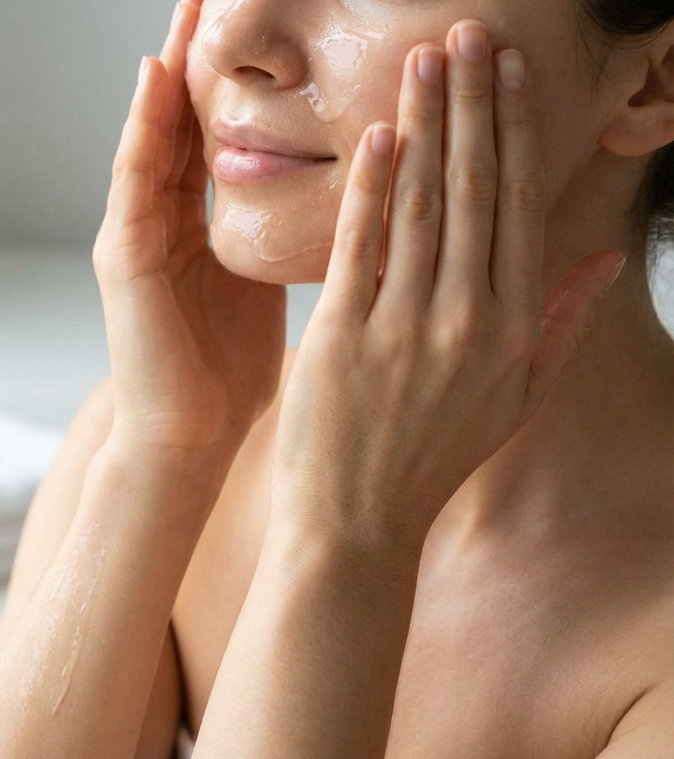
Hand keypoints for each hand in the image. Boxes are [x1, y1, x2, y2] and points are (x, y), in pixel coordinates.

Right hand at [95, 0, 287, 458]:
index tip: (269, 16)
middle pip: (183, 114)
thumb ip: (292, 233)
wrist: (186, 438)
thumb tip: (357, 197)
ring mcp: (135, 231)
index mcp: (203, 220)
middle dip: (198, 49)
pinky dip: (142, 126)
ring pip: (153, 130)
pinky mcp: (122, 257)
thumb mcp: (271, 282)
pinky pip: (132, 178)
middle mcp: (163, 215)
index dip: (241, 73)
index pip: (222, 129)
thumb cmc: (229, 371)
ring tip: (184, 5)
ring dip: (167, 66)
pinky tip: (156, 79)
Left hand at [270, 21, 625, 547]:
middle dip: (473, 105)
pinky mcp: (347, 335)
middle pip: (475, 190)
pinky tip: (381, 135)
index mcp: (512, 327)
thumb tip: (601, 260)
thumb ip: (560, 324)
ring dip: (427, 125)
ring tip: (425, 60)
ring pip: (424, 205)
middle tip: (468, 33)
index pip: (518, 207)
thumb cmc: (431, 457)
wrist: (356, 520)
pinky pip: (364, 247)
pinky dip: (372, 188)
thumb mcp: (515, 398)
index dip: (516, 131)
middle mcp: (468, 319)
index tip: (509, 72)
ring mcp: (408, 326)